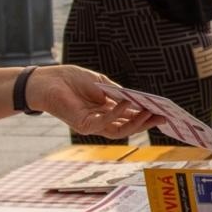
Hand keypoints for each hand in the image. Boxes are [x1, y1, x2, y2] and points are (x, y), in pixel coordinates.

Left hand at [26, 65, 162, 138]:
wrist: (47, 81)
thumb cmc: (71, 80)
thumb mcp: (101, 83)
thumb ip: (118, 92)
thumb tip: (138, 99)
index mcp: (107, 111)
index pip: (130, 117)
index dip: (147, 115)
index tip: (164, 112)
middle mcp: (101, 121)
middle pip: (128, 127)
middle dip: (147, 122)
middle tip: (164, 117)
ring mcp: (93, 125)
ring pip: (119, 131)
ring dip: (136, 123)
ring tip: (150, 112)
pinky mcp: (83, 125)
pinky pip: (104, 122)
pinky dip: (117, 114)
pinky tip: (126, 103)